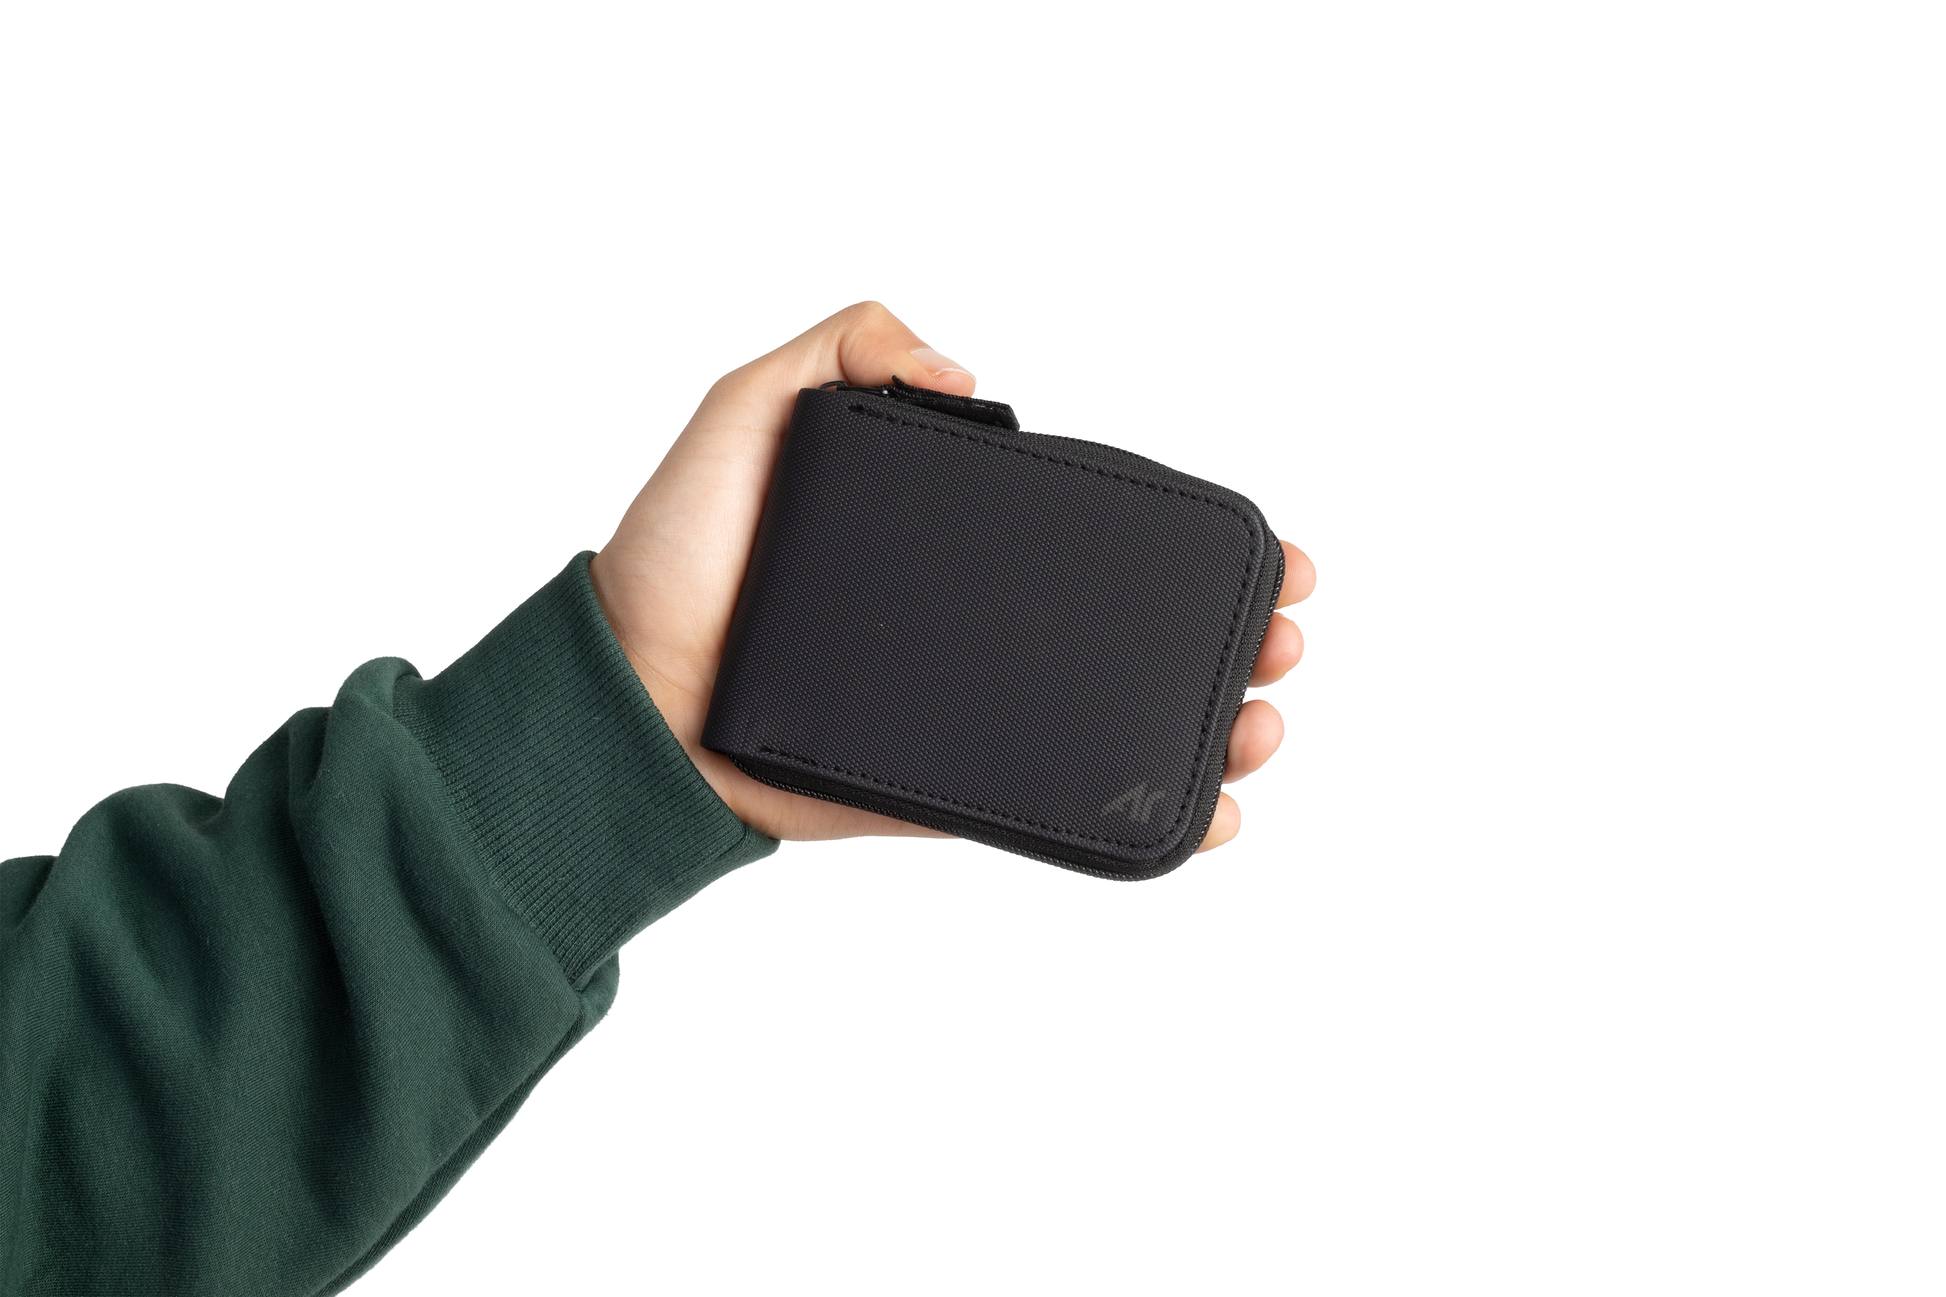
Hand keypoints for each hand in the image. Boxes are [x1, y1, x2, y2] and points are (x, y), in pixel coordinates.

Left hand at [588, 303, 1315, 850]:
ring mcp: (967, 707)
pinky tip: (1210, 819)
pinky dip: (1142, 823)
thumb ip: (845, 345)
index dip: (1186, 538)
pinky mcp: (943, 789)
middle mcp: (972, 622)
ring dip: (1211, 729)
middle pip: (1131, 630)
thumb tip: (968, 370)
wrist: (623, 694)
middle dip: (1231, 635)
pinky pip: (1056, 806)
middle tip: (1283, 638)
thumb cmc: (675, 554)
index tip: (1266, 544)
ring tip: (1262, 722)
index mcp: (949, 536)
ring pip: (1115, 721)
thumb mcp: (749, 407)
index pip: (1095, 537)